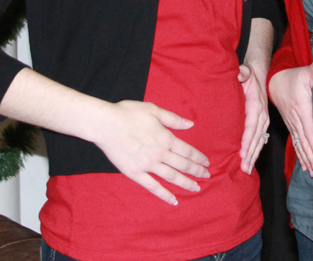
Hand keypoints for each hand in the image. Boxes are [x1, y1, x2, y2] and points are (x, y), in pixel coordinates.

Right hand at [93, 100, 210, 205]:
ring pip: (171, 177)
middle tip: (207, 177)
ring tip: (196, 188)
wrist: (105, 124)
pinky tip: (173, 201)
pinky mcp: (135, 173)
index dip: (198, 158)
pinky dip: (164, 195)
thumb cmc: (128, 113)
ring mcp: (147, 165)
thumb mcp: (153, 110)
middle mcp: (159, 153)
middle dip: (196, 171)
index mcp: (165, 138)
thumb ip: (173, 119)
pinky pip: (152, 187)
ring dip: (185, 183)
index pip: (187, 151)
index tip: (207, 163)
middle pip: (183, 165)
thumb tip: (190, 124)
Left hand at [238, 62, 269, 172]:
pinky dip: (256, 151)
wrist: (260, 75)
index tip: (242, 152)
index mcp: (256, 105)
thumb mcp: (246, 71)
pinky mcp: (262, 123)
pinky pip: (260, 139)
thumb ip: (243, 72)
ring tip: (247, 169)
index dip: (247, 140)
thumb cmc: (249, 75)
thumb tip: (240, 74)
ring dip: (253, 156)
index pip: (251, 125)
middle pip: (256, 137)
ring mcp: (264, 120)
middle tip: (244, 168)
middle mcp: (262, 115)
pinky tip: (251, 162)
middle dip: (251, 154)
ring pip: (259, 141)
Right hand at [268, 55, 312, 177]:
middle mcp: (296, 119)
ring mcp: (292, 124)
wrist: (275, 82)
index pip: (308, 128)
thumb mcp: (304, 72)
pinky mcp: (291, 126)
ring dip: (307, 160)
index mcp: (301, 108)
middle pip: (304, 141)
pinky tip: (306, 167)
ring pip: (300, 145)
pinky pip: (296, 143)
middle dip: (311, 158)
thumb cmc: (292, 77)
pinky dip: (301, 155)